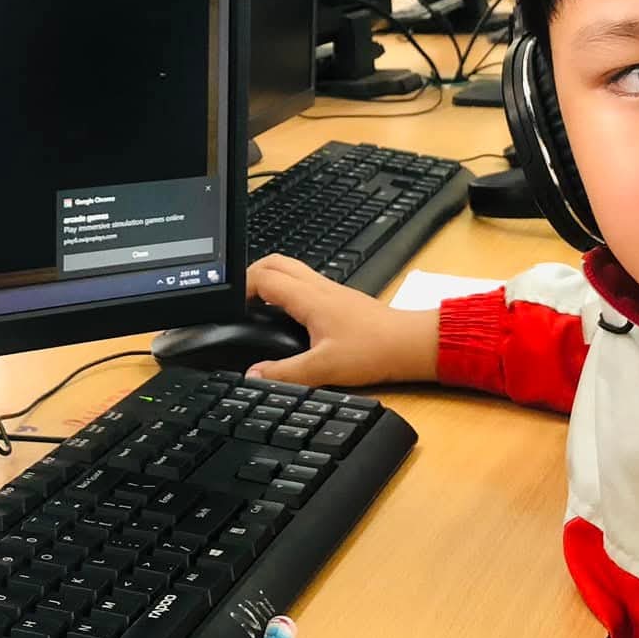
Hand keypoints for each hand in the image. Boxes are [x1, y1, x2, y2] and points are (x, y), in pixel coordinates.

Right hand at [245, 254, 440, 386]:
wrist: (410, 344)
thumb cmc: (375, 350)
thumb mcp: (324, 368)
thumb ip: (285, 373)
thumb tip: (254, 375)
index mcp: (310, 298)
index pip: (264, 277)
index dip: (240, 286)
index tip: (228, 304)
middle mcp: (319, 287)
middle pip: (275, 262)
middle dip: (250, 274)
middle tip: (237, 297)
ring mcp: (331, 290)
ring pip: (291, 269)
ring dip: (269, 279)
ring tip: (256, 304)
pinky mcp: (340, 299)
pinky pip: (306, 282)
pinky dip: (287, 290)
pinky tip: (287, 315)